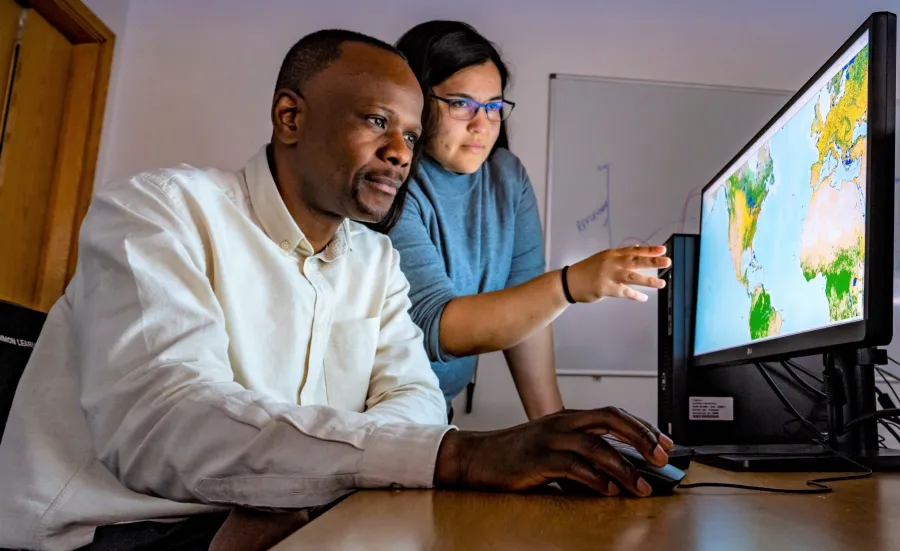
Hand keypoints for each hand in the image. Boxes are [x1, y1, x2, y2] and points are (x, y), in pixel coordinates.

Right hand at [433, 407, 674, 496]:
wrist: (476, 457)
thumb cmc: (517, 455)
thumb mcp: (552, 445)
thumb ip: (581, 451)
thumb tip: (620, 470)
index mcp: (568, 418)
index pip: (613, 414)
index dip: (642, 426)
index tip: (664, 443)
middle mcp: (562, 423)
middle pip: (610, 420)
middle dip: (640, 437)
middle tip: (660, 457)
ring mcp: (549, 440)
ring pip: (596, 446)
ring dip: (623, 467)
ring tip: (640, 486)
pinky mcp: (538, 460)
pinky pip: (573, 467)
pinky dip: (595, 479)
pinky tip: (608, 490)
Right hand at [566, 245, 670, 302]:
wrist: (569, 282)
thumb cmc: (586, 271)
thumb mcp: (603, 258)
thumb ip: (620, 256)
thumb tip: (637, 250)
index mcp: (611, 254)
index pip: (633, 250)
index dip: (649, 249)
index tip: (662, 249)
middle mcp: (611, 262)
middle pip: (635, 260)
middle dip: (652, 261)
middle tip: (667, 261)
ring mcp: (608, 275)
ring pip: (632, 276)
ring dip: (648, 280)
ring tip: (661, 283)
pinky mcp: (605, 288)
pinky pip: (624, 292)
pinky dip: (635, 295)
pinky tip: (643, 298)